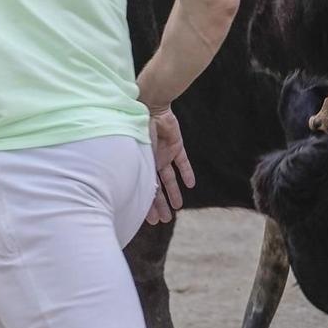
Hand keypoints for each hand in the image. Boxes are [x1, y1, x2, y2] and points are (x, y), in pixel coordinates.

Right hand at [145, 105, 195, 225]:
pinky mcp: (176, 146)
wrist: (149, 107)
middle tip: (165, 220)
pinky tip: (190, 185)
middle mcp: (151, 162)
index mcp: (140, 165)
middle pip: (156, 188)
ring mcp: (164, 154)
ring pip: (169, 178)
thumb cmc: (137, 129)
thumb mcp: (139, 154)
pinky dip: (187, 172)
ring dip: (173, 192)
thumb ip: (141, 172)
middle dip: (160, 205)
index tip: (151, 221)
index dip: (147, 206)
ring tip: (178, 207)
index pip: (144, 190)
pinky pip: (182, 162)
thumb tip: (141, 195)